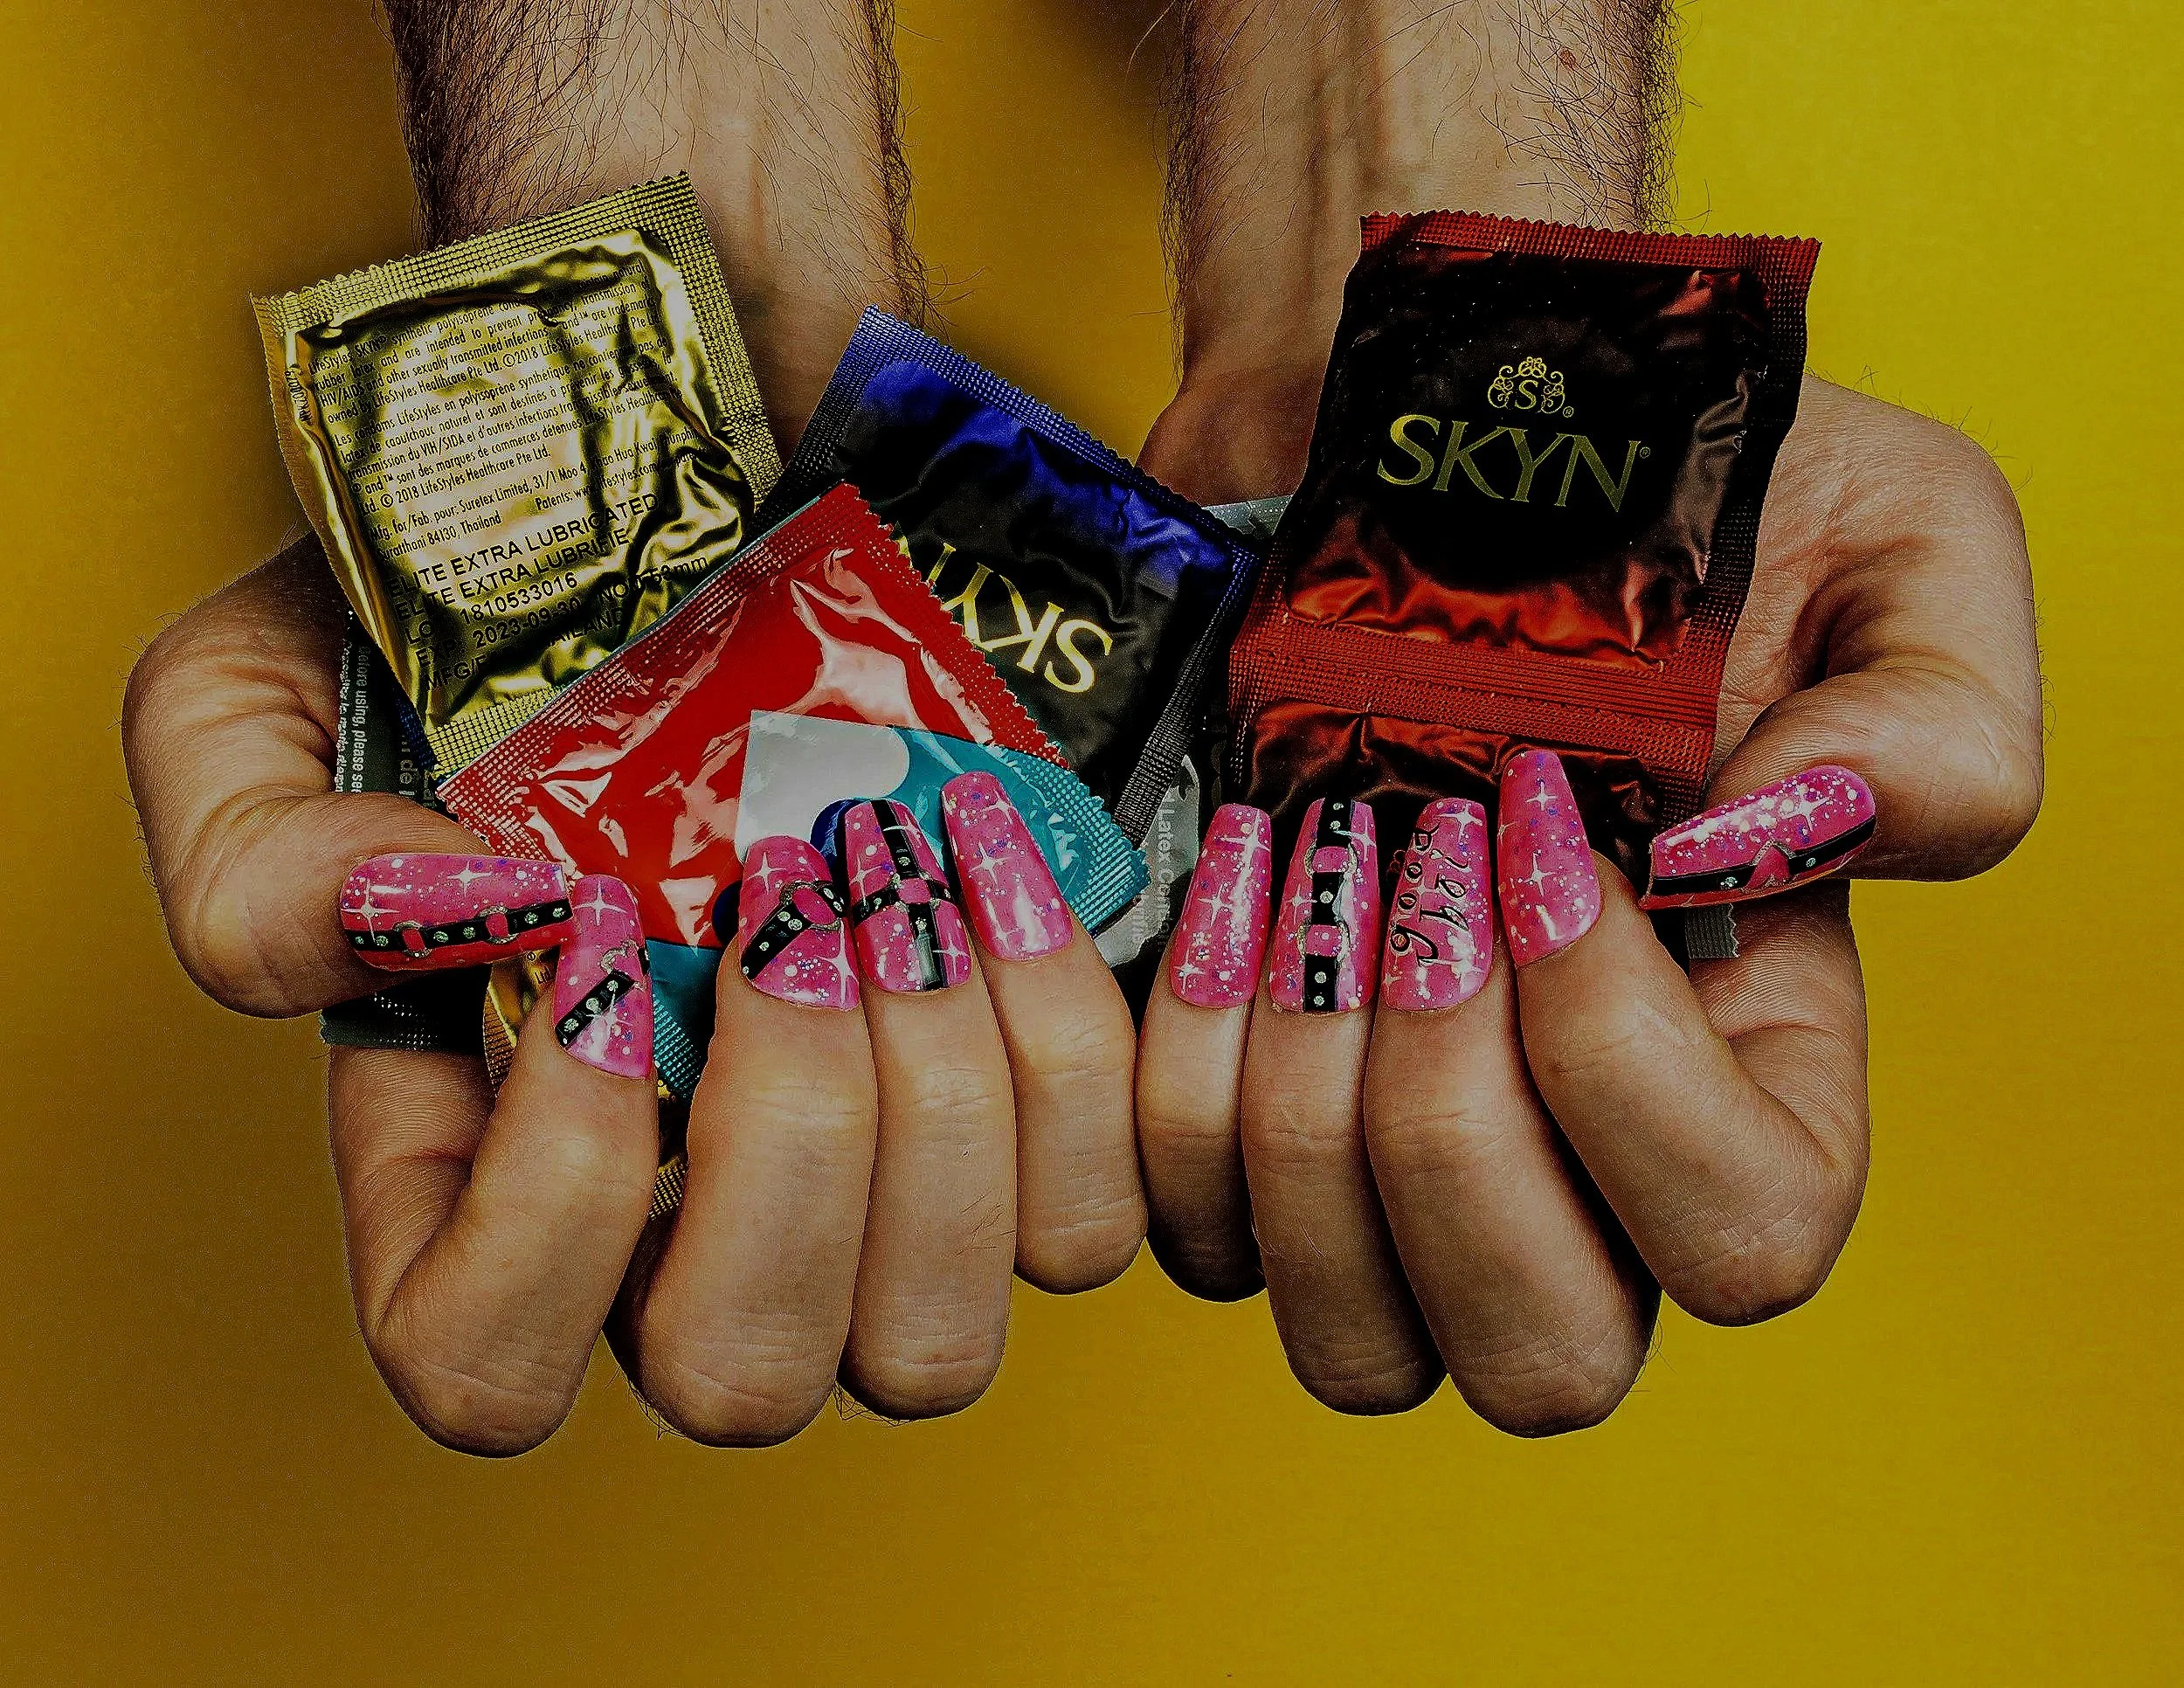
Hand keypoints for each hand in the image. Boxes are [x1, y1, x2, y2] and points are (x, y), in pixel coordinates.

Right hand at [123, 540, 1141, 1453]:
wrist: (728, 501)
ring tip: (909, 861)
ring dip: (942, 1088)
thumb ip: (260, 858)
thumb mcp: (264, 696)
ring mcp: (874, 1195)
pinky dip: (1072, 1043)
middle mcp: (688, 1219)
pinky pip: (1090, 1216)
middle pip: (745, 1376)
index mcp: (488, 1169)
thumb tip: (429, 932)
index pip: (488, 1365)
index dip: (556, 1203)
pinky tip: (1011, 863)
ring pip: (935, 1338)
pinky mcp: (1034, 1129)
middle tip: (798, 891)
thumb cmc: (484, 620)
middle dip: (792, 1140)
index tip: (612, 925)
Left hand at [1133, 373, 2042, 1431]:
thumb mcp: (1896, 540)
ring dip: (1302, 1098)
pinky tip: (1222, 885)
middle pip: (1543, 1358)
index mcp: (1758, 1068)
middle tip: (1412, 878)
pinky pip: (1178, 1224)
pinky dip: (1175, 1064)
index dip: (1629, 1074)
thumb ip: (1937, 735)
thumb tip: (1760, 869)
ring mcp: (1387, 1173)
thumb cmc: (1648, 486)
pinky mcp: (1227, 1129)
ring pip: (1351, 1337)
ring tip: (1304, 864)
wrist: (1396, 440)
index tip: (1547, 833)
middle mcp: (1577, 1165)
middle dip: (1451, 1123)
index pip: (1746, 1244)